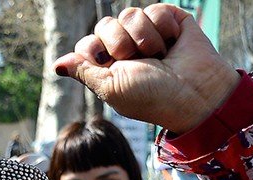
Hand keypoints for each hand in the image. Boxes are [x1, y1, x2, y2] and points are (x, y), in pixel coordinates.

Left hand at [53, 4, 239, 132]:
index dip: (93, 49)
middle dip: (118, 43)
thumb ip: (83, 71)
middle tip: (138, 62)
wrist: (194, 94)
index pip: (87, 43)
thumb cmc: (153, 98)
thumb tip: (58, 64)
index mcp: (110, 68)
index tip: (107, 63)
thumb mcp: (110, 88)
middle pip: (105, 24)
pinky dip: (163, 28)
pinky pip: (155, 9)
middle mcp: (128, 50)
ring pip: (129, 14)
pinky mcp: (171, 22)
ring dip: (143, 38)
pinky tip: (173, 44)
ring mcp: (149, 35)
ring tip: (159, 56)